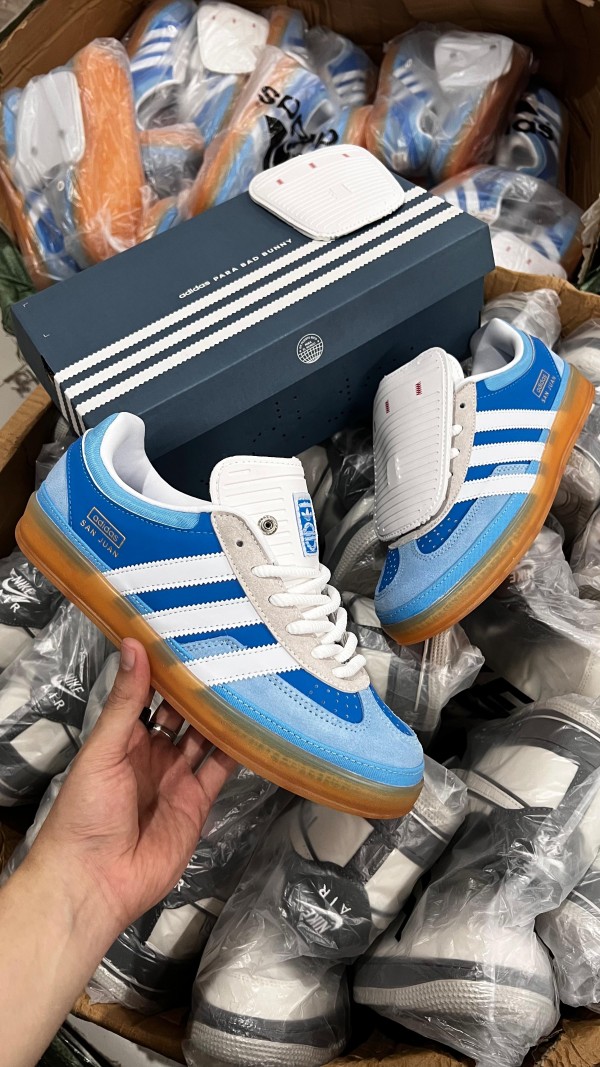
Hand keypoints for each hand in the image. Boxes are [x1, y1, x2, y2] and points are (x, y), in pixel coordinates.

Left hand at [30, 638, 235, 935]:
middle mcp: (151, 755)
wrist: (94, 881)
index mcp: (123, 738)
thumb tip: (133, 648)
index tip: (189, 641)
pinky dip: (236, 752)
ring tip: (246, 685)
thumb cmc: (84, 815)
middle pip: (182, 716)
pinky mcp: (196, 803)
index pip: (150, 695)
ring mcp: (175, 779)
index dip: (167, 671)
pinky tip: (252, 729)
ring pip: (204, 739)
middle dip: (200, 691)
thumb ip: (126, 702)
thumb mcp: (103, 749)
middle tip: (228, 658)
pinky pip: (220, 771)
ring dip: (222, 717)